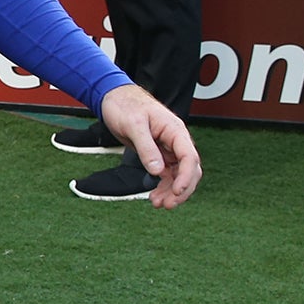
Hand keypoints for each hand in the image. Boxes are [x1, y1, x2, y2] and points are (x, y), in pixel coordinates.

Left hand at [98, 82, 201, 206]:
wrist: (113, 98)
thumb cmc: (125, 106)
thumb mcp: (134, 126)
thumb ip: (146, 148)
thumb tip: (157, 172)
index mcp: (175, 131)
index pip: (189, 157)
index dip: (186, 176)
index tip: (177, 191)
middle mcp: (175, 141)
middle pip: (189, 170)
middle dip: (181, 189)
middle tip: (167, 205)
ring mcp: (168, 148)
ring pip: (178, 174)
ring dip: (171, 191)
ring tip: (158, 204)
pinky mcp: (158, 154)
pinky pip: (166, 173)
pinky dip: (162, 186)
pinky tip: (154, 196)